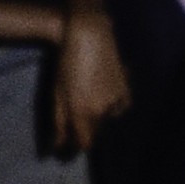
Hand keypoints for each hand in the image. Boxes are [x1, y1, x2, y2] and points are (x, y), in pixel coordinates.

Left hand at [50, 10, 131, 154]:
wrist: (90, 35)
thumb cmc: (67, 63)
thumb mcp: (57, 94)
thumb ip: (59, 124)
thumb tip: (57, 148)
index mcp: (83, 112)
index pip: (84, 144)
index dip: (75, 147)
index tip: (67, 146)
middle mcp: (103, 110)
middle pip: (96, 134)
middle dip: (86, 131)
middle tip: (76, 118)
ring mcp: (118, 100)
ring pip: (108, 121)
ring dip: (99, 118)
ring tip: (90, 100)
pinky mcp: (127, 90)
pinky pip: (120, 108)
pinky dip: (113, 106)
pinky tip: (104, 93)